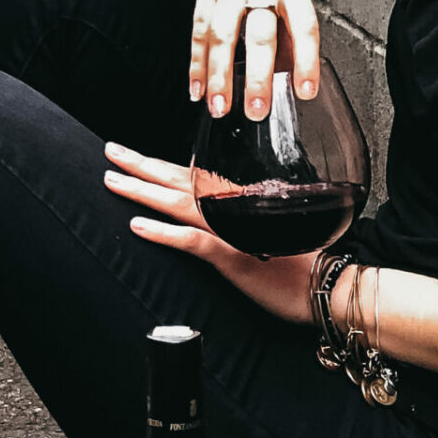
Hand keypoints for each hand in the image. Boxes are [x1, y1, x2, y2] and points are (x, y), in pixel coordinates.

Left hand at [103, 143, 316, 325]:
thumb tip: (221, 207)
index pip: (193, 177)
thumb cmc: (303, 261)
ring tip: (113, 180)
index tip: (134, 155)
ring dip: (143, 191)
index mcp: (239, 202)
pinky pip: (191, 241)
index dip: (162, 166)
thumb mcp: (270, 231)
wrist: (326, 285)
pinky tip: (137, 225)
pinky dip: (163, 232)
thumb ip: (244, 216)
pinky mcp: (232, 257)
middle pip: (178, 182)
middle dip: (141, 166)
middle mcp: (231, 209)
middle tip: (110, 152)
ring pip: (178, 204)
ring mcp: (230, 231)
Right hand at [187, 0, 320, 121]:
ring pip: (222, 37)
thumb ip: (290, 18)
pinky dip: (196, 62)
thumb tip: (289, 66)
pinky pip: (198, 30)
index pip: (304, 25)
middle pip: (259, 35)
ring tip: (219, 109)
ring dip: (219, 77)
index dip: (305, 61)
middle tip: (257, 111)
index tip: (305, 92)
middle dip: (257, 77)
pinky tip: (196, 89)